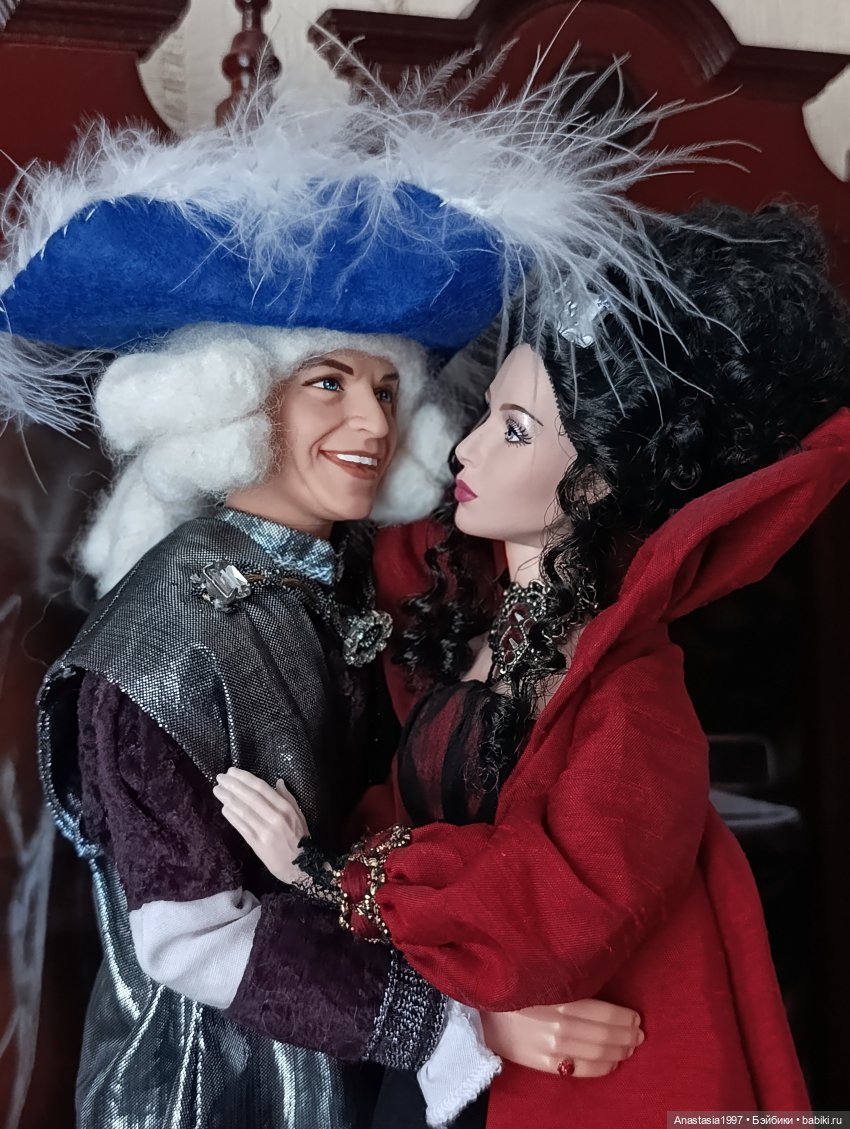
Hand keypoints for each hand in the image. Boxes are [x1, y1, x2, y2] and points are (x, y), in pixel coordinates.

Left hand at [213, 767, 308, 883]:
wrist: (302, 867)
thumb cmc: (301, 839)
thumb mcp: (300, 815)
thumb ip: (288, 798)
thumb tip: (277, 782)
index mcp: (286, 808)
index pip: (262, 788)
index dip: (245, 778)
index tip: (232, 771)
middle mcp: (275, 818)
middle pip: (250, 797)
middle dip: (233, 785)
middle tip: (220, 777)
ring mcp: (265, 831)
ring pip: (243, 811)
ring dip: (228, 799)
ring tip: (218, 790)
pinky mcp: (258, 844)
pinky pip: (242, 827)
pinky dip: (232, 817)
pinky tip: (224, 808)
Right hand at [480, 998, 643, 1077]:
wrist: (477, 1012)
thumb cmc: (511, 988)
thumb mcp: (541, 978)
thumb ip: (569, 984)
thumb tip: (603, 992)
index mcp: (559, 998)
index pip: (604, 1013)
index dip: (624, 1017)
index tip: (636, 1016)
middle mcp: (558, 1025)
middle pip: (604, 1035)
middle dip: (627, 1035)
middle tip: (639, 1033)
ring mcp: (551, 1048)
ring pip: (597, 1053)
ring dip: (619, 1051)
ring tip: (630, 1047)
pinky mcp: (542, 1064)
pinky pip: (580, 1070)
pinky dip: (602, 1067)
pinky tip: (612, 1063)